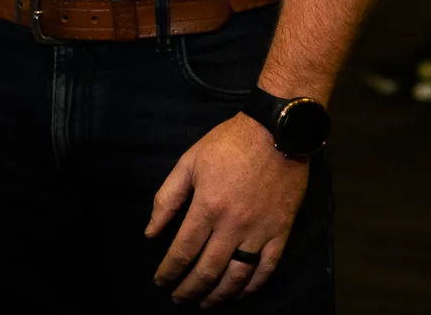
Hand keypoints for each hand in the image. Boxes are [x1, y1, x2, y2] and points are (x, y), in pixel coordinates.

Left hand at [145, 111, 307, 305]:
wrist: (276, 131)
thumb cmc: (228, 143)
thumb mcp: (189, 161)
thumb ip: (168, 197)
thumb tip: (151, 232)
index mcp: (207, 206)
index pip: (183, 250)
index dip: (169, 271)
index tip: (160, 282)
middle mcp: (232, 225)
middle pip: (207, 270)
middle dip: (189, 290)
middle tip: (178, 299)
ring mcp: (258, 232)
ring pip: (236, 277)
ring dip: (217, 296)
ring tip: (204, 304)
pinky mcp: (280, 233)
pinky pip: (266, 270)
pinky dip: (251, 287)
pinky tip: (239, 293)